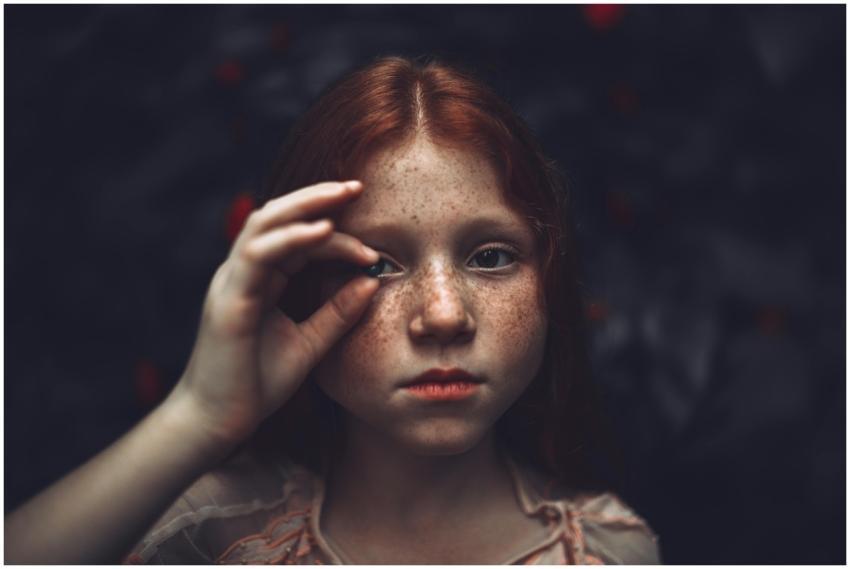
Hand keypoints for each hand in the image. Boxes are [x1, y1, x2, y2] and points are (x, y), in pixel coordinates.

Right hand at [170, 180, 378, 448]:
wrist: (219, 422)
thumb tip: (373, 282)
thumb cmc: (256, 383)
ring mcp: (232, 283)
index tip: (373, 245)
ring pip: (264, 224)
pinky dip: (290, 238)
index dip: (334, 232)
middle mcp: (243, 274)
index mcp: (260, 280)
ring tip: (342, 195)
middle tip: (357, 186)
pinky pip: (257, 256)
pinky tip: (323, 232)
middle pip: (277, 216)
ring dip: (305, 206)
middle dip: (317, 197)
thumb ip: (338, 313)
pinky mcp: (229, 300)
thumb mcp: (309, 343)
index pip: (297, 240)